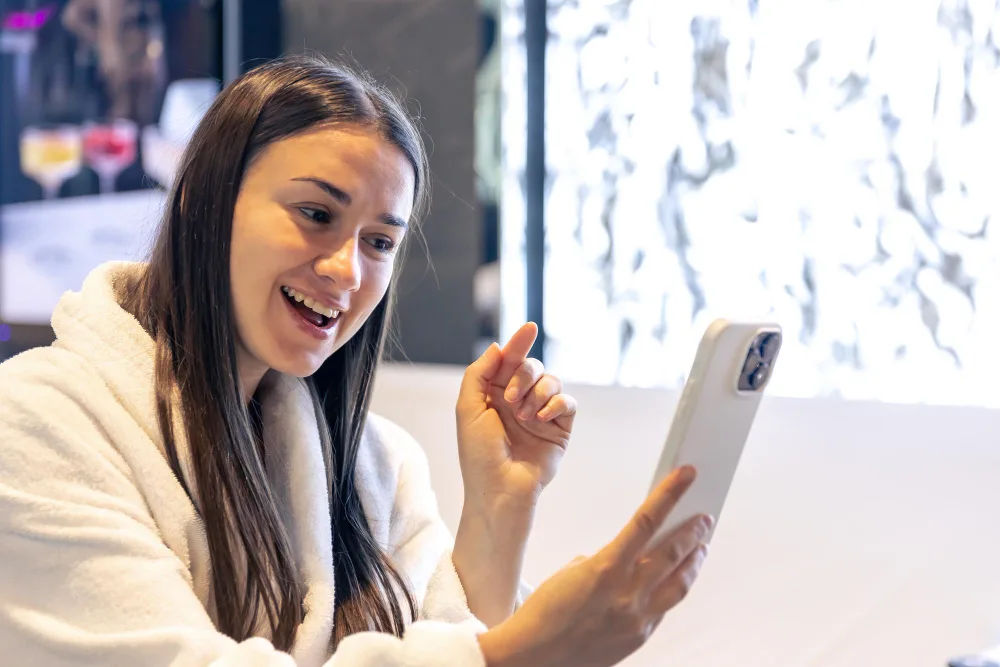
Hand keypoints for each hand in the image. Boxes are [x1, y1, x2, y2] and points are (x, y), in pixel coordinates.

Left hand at [456, 322, 576, 508]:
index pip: (509, 361)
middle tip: (510, 399)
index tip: (529, 327)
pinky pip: (568, 403)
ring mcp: (541, 413)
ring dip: (538, 393)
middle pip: (532, 366)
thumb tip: (499, 347)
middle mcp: (519, 400)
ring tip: (524, 417)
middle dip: (523, 375)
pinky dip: (556, 404)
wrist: (500, 489)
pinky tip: (540, 419)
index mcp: (494, 394)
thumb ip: (479, 373)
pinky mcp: (559, 428)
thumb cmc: (479, 454)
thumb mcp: (468, 408)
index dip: (518, 343)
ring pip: (552, 381)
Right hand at [477, 466, 712, 666]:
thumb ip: (605, 561)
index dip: (670, 494)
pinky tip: (676, 581)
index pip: (646, 521)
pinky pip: (664, 608)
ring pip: (680, 584)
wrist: (535, 657)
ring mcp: (638, 618)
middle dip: (692, 531)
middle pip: (673, 552)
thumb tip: (627, 558)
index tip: (686, 476)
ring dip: (693, 562)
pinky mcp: (640, 637)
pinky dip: (672, 589)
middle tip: (703, 517)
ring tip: (701, 548)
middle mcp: (628, 593)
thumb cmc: (545, 613)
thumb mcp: (572, 573)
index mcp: (607, 568)